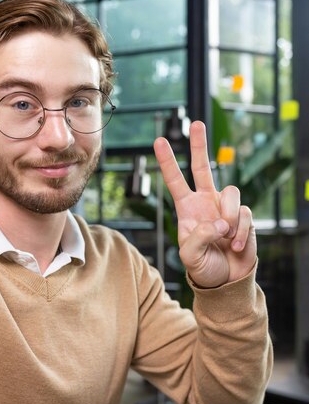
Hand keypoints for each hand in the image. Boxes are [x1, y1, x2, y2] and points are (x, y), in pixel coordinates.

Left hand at [154, 120, 255, 287]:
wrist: (226, 280)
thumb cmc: (203, 266)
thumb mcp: (190, 256)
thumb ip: (198, 237)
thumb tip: (219, 221)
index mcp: (187, 208)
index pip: (175, 181)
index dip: (167, 162)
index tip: (159, 141)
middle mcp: (206, 202)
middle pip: (202, 167)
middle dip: (199, 145)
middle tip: (197, 123)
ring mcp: (226, 207)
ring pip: (231, 193)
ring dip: (229, 217)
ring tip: (225, 238)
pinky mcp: (244, 216)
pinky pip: (245, 215)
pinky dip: (240, 233)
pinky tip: (235, 246)